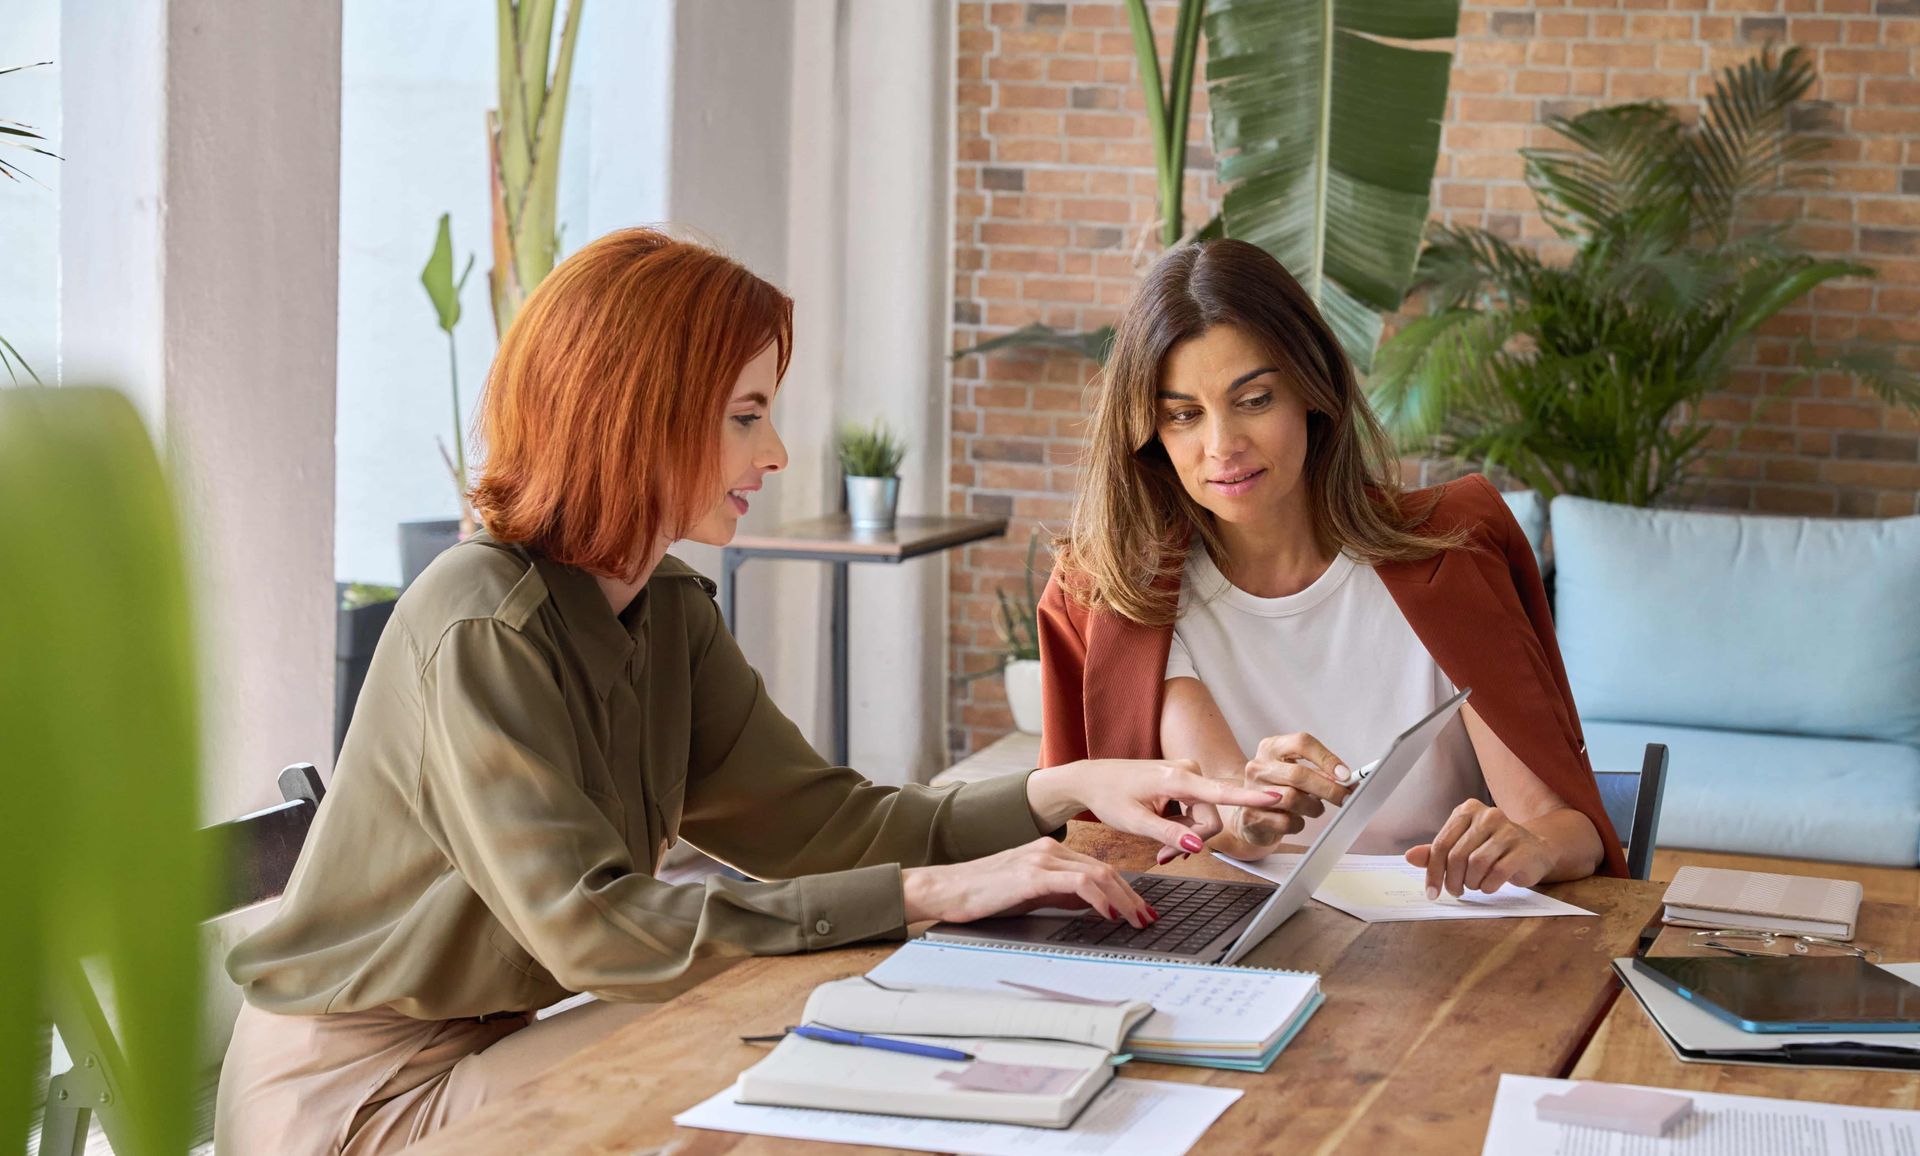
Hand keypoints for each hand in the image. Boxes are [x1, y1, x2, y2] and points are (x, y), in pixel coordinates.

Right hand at [901, 838, 1157, 927]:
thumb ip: (1060, 894)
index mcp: (1050, 851)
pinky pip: (1078, 881)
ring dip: (1124, 898)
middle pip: (1106, 869)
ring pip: (1098, 873)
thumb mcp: (1030, 893)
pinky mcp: (1032, 873)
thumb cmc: (983, 894)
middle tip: (1149, 919)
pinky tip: (1109, 913)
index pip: (1100, 868)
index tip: (1141, 911)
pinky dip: (1100, 897)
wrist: (946, 889)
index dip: (1126, 890)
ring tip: (1136, 920)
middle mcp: (1050, 849)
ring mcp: (1041, 858)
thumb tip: (1092, 905)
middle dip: (1133, 897)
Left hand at [1026, 759, 1293, 858]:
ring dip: (1186, 836)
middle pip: (1210, 817)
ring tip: (1160, 848)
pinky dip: (1183, 826)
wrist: (1093, 780)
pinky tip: (1164, 833)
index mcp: (1176, 779)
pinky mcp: (1185, 779)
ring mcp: (1187, 773)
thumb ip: (1168, 834)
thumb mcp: (1135, 822)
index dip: (1250, 799)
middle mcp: (1187, 770)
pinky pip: (1196, 809)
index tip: (1277, 797)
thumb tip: (1197, 846)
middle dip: (1192, 840)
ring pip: (1204, 816)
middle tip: (1163, 856)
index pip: (1220, 792)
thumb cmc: (1110, 797)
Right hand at [1227, 732, 1353, 851]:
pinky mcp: (1251, 816)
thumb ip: (1320, 772)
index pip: (1302, 743)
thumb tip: (1346, 780)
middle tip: (1345, 797)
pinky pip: (1285, 822)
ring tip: (1316, 808)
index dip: (1327, 758)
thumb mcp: (1296, 772)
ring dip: (1313, 807)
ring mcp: (1252, 791)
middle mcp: (1258, 766)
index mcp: (1271, 748)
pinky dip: (1299, 823)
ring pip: (1292, 798)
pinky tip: (1297, 819)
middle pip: (1298, 774)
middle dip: (1328, 788)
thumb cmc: (1279, 789)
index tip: (1345, 775)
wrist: (1250, 813)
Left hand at [1405, 800, 1555, 898]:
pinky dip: (1488, 886)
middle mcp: (1488, 815)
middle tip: (1455, 891)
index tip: (1431, 893)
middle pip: (1456, 855)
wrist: (1535, 850)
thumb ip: (1436, 852)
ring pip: (1476, 864)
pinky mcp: (1524, 848)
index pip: (1441, 844)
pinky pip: (1497, 873)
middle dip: (1452, 880)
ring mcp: (1508, 830)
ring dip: (1471, 882)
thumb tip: (1409, 856)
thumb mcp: (1463, 846)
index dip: (1432, 872)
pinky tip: (1489, 886)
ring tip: (1475, 885)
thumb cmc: (1492, 849)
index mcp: (1467, 810)